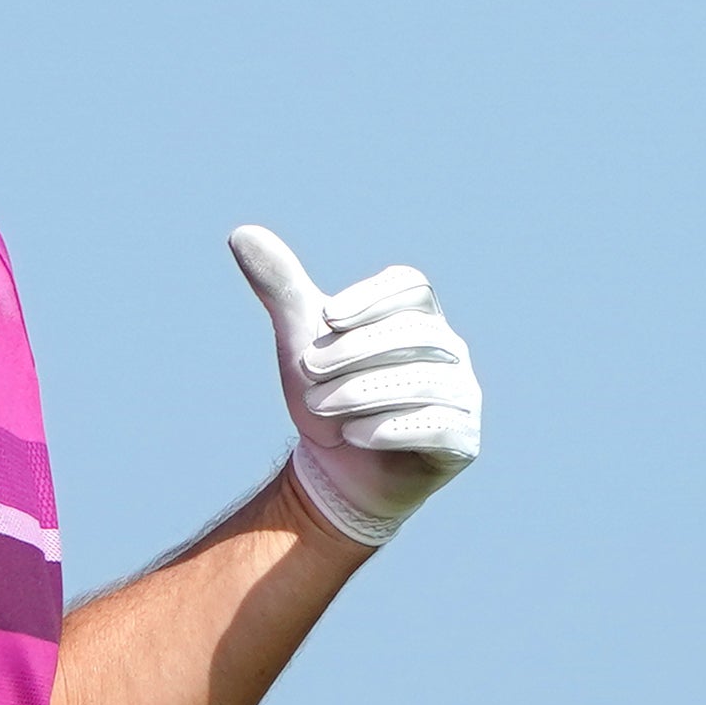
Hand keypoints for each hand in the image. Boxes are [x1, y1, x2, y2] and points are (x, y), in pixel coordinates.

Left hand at [228, 226, 481, 546]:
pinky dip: (391, 429)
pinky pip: (440, 426)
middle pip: (416, 332)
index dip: (371, 298)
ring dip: (364, 392)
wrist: (337, 472)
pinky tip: (354, 435)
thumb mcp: (300, 340)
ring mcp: (462, 396)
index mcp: (418, 317)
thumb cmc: (327, 397)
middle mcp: (449, 352)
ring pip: (425, 381)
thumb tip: (241, 232)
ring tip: (321, 408)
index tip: (328, 318)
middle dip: (356, 351)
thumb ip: (281, 287)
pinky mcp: (464, 441)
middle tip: (308, 371)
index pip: (411, 286)